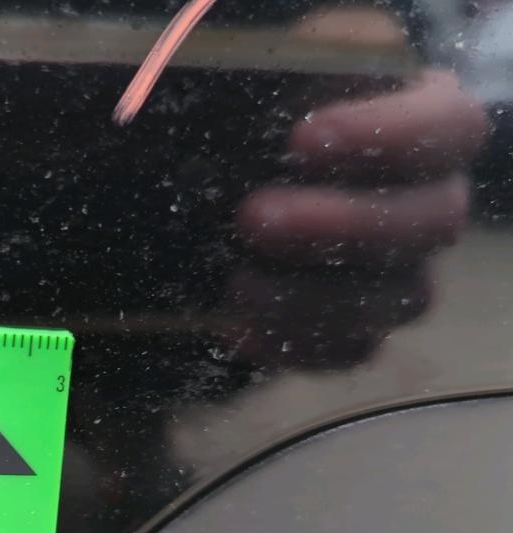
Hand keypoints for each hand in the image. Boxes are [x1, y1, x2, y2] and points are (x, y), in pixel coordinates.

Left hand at [226, 10, 486, 368]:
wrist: (227, 188)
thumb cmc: (254, 115)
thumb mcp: (267, 69)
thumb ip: (277, 61)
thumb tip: (210, 52)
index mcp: (422, 123)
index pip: (449, 128)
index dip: (387, 135)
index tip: (303, 138)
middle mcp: (427, 201)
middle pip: (429, 223)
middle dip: (340, 224)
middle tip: (252, 218)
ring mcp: (400, 273)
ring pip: (398, 301)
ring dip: (314, 298)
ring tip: (235, 284)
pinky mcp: (358, 328)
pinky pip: (349, 353)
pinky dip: (296, 349)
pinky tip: (239, 332)